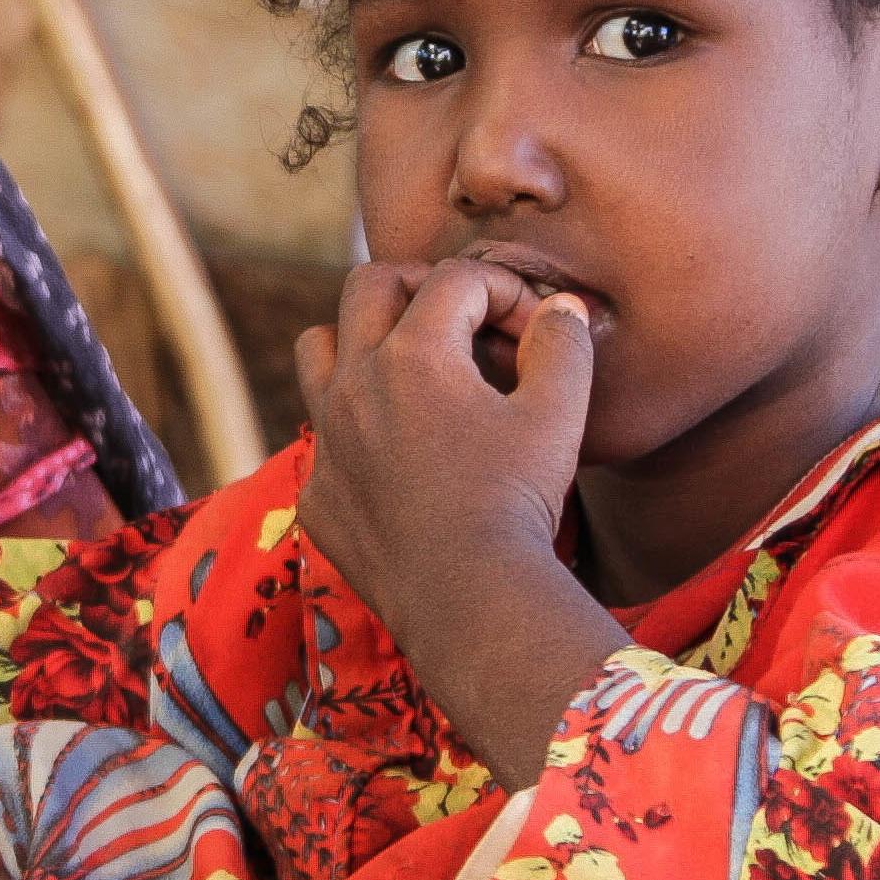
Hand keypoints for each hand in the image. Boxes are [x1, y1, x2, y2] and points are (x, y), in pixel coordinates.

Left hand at [291, 259, 616, 781]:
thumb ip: (561, 344)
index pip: (455, 280)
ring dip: (360, 341)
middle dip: (419, 286)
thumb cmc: (518, 502)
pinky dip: (356, 429)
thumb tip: (562, 308)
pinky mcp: (318, 493)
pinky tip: (400, 456)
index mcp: (414, 354)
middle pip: (368, 287)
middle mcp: (354, 384)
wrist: (469, 599)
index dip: (504, 289)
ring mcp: (327, 438)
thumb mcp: (558, 413)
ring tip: (407, 365)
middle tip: (461, 316)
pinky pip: (322, 437)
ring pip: (318, 350)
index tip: (534, 327)